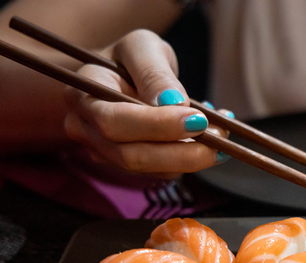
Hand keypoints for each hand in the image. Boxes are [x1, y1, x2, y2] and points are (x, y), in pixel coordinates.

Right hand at [63, 29, 231, 178]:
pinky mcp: (129, 166)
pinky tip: (212, 139)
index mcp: (83, 95)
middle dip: (180, 152)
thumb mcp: (143, 47)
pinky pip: (161, 172)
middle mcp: (86, 130)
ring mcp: (105, 153)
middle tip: (219, 137)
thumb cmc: (130, 58)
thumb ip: (155, 73)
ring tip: (222, 134)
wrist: (123, 76)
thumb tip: (174, 102)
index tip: (197, 119)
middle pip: (130, 155)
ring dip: (192, 158)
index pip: (114, 121)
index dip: (157, 125)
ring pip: (149, 170)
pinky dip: (191, 160)